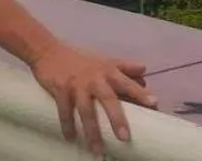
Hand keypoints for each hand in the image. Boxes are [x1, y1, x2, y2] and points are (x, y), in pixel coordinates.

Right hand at [28, 42, 156, 156]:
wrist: (47, 50)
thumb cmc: (79, 59)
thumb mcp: (102, 60)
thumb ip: (123, 66)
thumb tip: (144, 70)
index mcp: (107, 71)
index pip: (127, 82)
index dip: (140, 92)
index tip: (154, 104)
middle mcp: (93, 78)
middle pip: (108, 99)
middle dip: (116, 118)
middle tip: (124, 137)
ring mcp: (76, 85)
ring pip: (85, 111)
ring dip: (91, 132)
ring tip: (97, 150)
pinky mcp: (59, 90)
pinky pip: (64, 111)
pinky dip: (67, 126)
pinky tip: (71, 139)